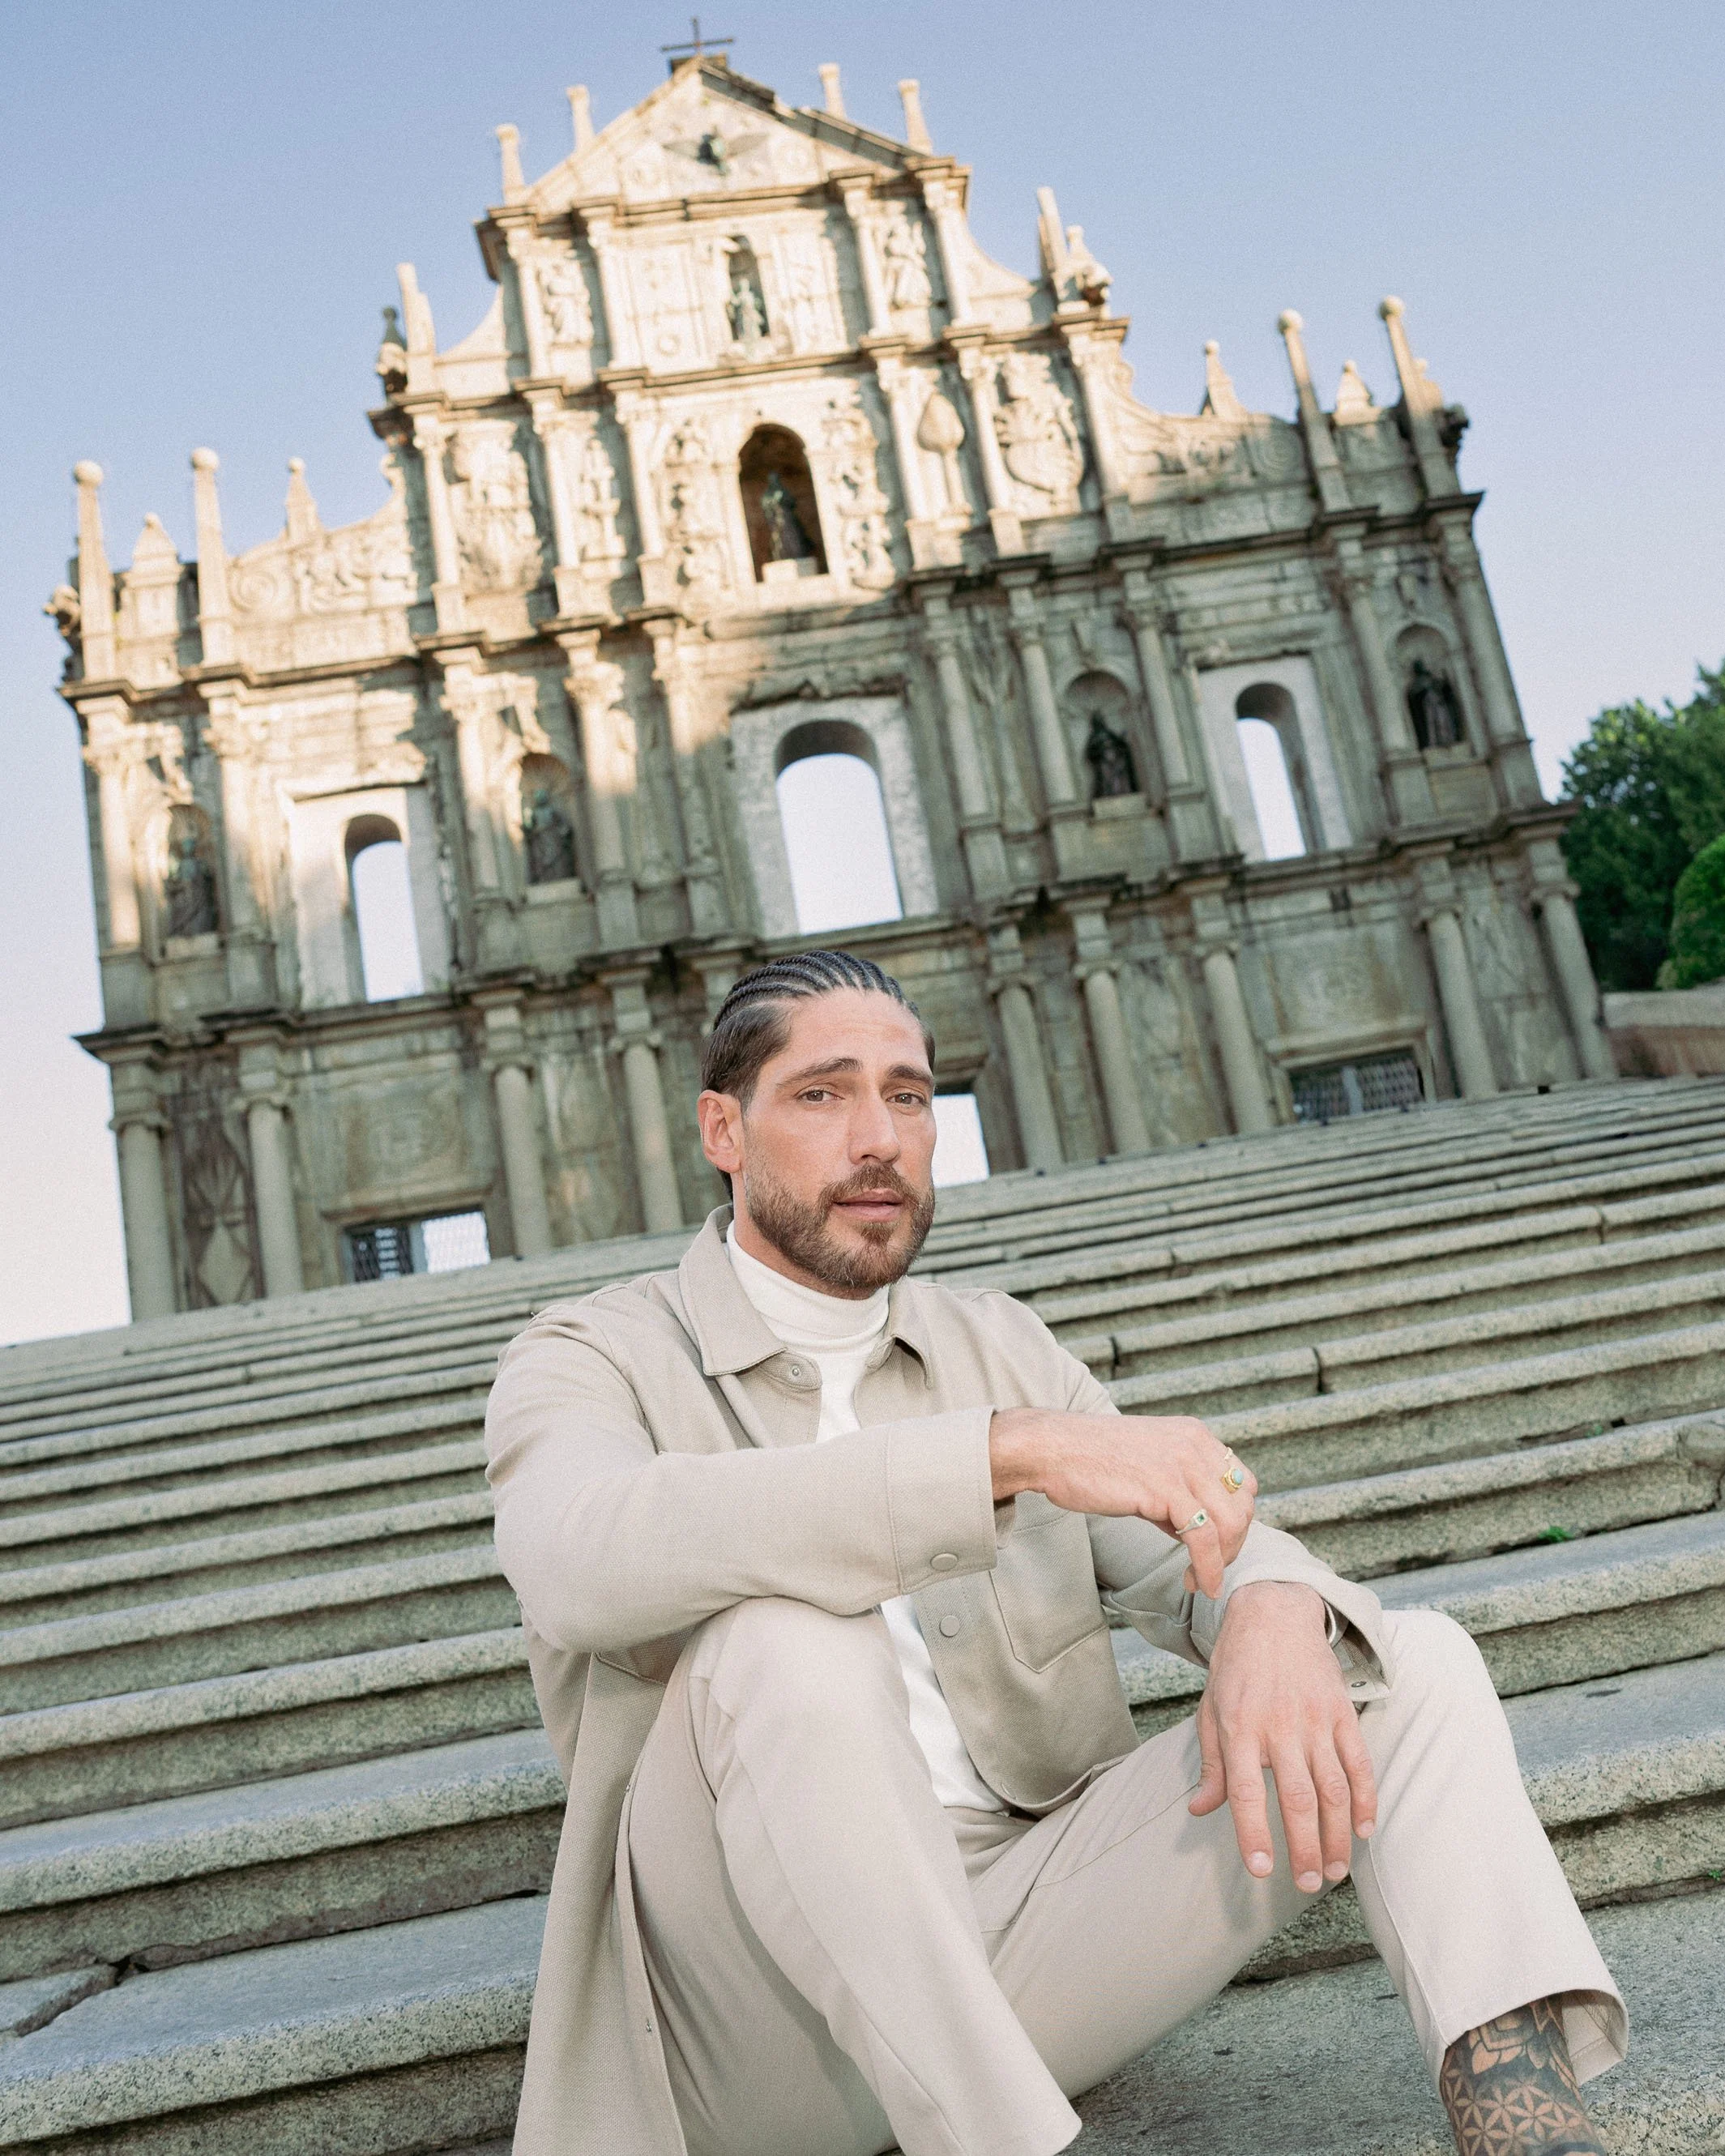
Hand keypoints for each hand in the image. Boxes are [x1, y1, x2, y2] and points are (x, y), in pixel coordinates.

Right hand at [989, 1407, 1255, 1599]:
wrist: (1052, 1449)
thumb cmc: (1089, 1460)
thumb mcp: (1148, 1465)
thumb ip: (1179, 1490)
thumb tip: (1197, 1530)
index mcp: (1195, 1435)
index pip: (1243, 1483)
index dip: (1236, 1520)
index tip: (1216, 1547)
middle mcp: (1196, 1444)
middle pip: (1244, 1505)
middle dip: (1233, 1543)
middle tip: (1209, 1568)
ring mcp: (1183, 1465)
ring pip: (1231, 1523)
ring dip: (1222, 1561)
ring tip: (1200, 1580)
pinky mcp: (1166, 1489)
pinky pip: (1204, 1538)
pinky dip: (1208, 1568)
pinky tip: (1198, 1583)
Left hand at [1188, 1579, 1376, 1890]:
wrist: (1273, 1612)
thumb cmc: (1236, 1667)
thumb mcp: (1211, 1710)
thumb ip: (1212, 1765)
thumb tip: (1199, 1810)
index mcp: (1239, 1728)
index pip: (1246, 1792)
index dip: (1253, 1834)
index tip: (1262, 1871)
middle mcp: (1278, 1727)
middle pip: (1297, 1799)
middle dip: (1305, 1848)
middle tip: (1310, 1884)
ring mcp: (1315, 1720)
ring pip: (1333, 1788)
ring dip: (1337, 1834)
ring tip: (1337, 1869)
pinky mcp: (1342, 1712)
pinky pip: (1359, 1763)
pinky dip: (1365, 1799)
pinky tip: (1364, 1829)